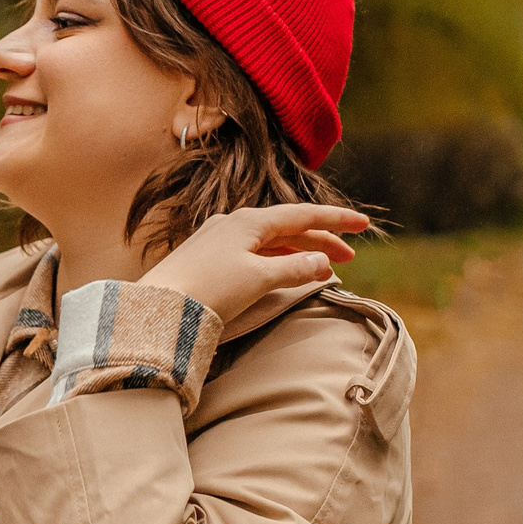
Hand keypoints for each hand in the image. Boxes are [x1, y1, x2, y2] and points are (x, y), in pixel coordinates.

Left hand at [135, 203, 369, 325]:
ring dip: (299, 252)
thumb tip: (321, 262)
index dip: (336, 220)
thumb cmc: (209, 290)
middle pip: (287, 227)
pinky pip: (253, 253)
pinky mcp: (207, 259)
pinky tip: (284, 272)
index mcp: (249, 221)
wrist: (158, 308)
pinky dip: (276, 261)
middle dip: (321, 240)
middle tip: (349, 257)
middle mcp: (233, 224)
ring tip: (323, 269)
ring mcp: (218, 240)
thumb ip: (294, 268)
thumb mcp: (259, 279)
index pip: (303, 215)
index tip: (364, 225)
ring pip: (270, 241)